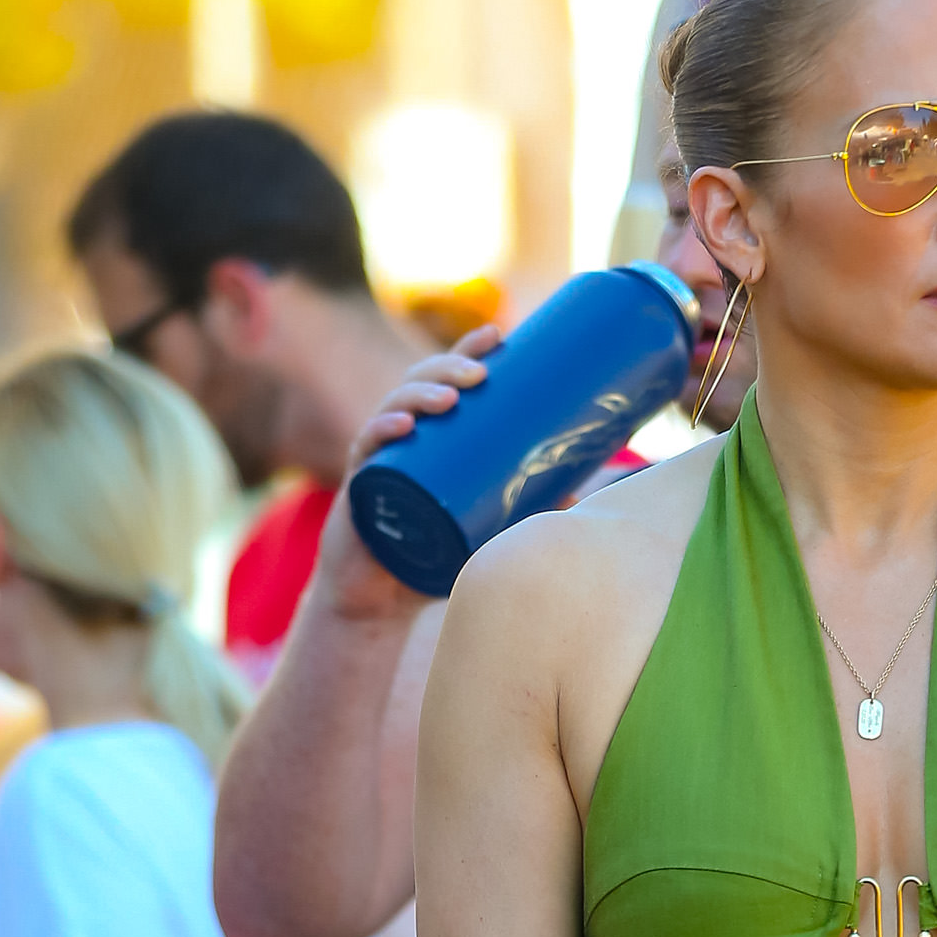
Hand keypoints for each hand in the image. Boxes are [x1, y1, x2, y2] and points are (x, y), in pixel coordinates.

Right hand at [314, 327, 502, 625]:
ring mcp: (376, 459)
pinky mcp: (358, 488)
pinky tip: (401, 427)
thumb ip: (523, 511)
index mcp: (429, 436)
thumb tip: (577, 494)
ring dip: (419, 395)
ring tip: (450, 399)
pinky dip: (381, 434)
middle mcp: (401, 439)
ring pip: (392, 409)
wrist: (381, 601)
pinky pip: (365, 453)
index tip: (497, 335)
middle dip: (448, 368)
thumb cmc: (432, 557)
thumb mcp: (484, 530)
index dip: (467, 352)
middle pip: (419, 383)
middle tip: (481, 374)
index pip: (446, 380)